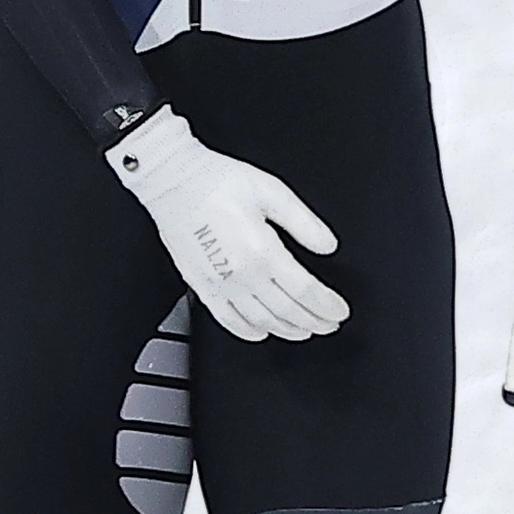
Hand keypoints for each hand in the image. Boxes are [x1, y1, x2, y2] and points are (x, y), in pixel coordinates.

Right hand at [106, 107, 345, 343]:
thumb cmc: (216, 181)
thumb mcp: (272, 192)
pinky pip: (228, 320)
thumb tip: (327, 244)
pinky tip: (260, 332)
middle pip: (288, 311)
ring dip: (287, 330)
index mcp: (264, 251)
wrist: (173, 181)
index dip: (327, 306)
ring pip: (262, 321)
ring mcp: (220, 285)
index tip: (339, 311)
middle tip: (329, 325)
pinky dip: (247, 332)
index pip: (306, 291)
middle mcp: (243, 275)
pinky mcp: (201, 286)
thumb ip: (304, 222)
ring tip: (304, 332)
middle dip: (314, 322)